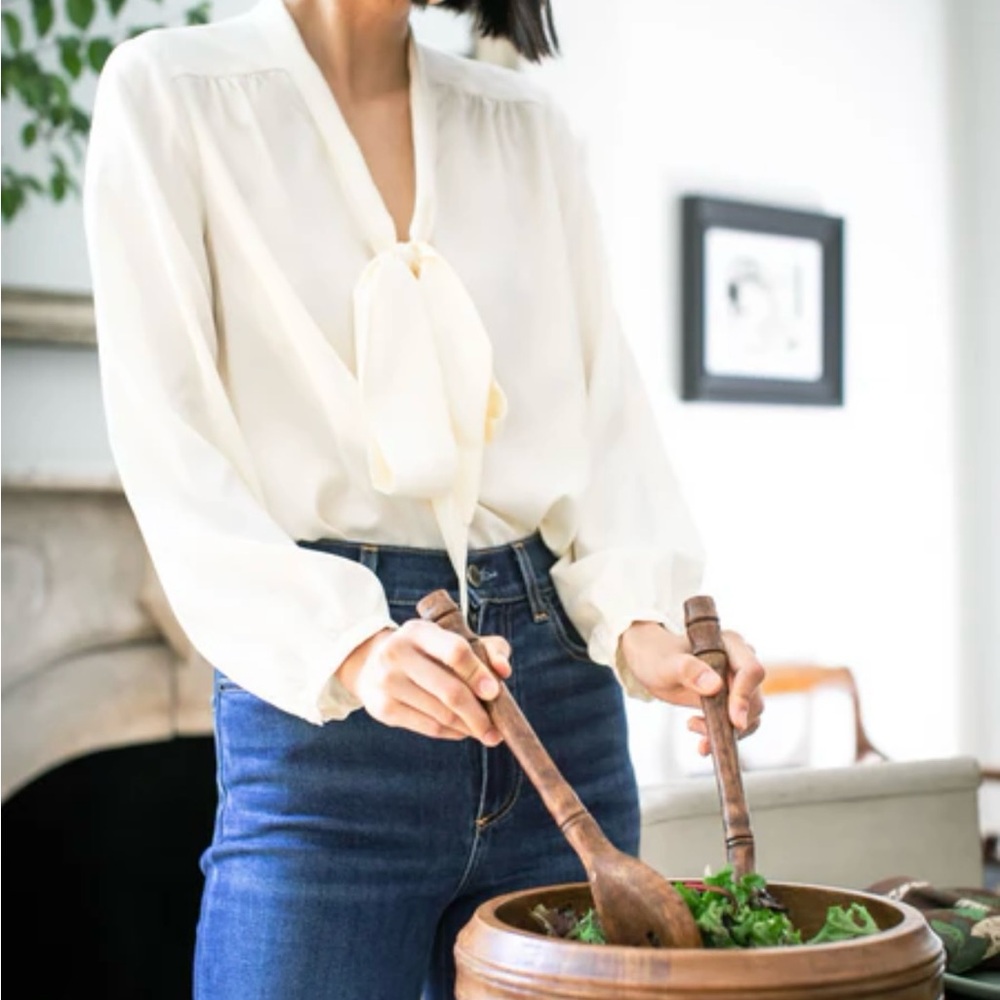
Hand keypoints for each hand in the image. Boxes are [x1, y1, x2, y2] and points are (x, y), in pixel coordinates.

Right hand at [338, 621, 511, 745]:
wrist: (372, 663)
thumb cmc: (426, 651)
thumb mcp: (450, 639)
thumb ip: (486, 648)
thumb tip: (504, 670)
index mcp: (418, 632)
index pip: (455, 651)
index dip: (478, 673)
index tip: (495, 692)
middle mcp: (397, 654)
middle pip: (450, 690)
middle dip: (478, 714)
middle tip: (496, 729)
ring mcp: (387, 683)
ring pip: (441, 714)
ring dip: (468, 727)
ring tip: (483, 730)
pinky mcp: (383, 709)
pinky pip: (429, 727)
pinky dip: (452, 732)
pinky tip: (463, 730)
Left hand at [619, 621, 764, 755]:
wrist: (651, 663)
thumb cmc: (657, 656)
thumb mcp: (666, 664)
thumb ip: (688, 670)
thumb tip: (716, 685)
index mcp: (730, 644)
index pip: (751, 670)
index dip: (745, 696)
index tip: (735, 721)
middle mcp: (739, 662)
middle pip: (754, 697)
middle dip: (733, 720)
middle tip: (702, 729)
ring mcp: (736, 682)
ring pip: (749, 714)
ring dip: (728, 731)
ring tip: (693, 727)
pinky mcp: (730, 700)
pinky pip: (737, 723)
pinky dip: (723, 735)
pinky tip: (701, 741)